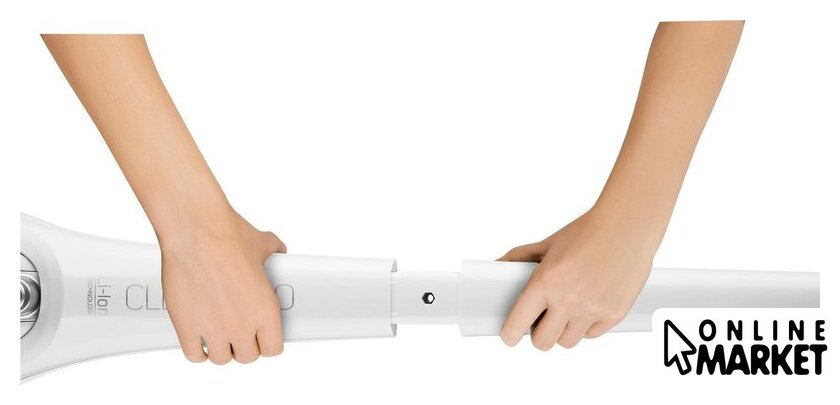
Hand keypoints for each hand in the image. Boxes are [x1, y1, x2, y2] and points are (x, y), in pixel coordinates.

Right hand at [160, 209, 286, 363]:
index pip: (273, 349)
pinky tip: (199, 340)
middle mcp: (241, 325)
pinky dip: (197, 351)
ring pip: (221, 359)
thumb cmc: (227, 235)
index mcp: (266, 310)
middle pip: (247, 356)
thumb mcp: (264, 244)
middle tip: (239, 332)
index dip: (267, 343)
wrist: (195, 230)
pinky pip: (194, 355)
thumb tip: (280, 251)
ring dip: (221, 349)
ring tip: (219, 335)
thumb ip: (275, 252)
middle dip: (244, 345)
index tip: (261, 336)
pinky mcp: (186, 327)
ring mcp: (213, 329)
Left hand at [498, 207, 661, 349]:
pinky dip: (587, 326)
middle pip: (542, 342)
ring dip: (563, 331)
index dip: (510, 333)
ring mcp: (592, 310)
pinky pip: (592, 335)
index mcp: (545, 282)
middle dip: (538, 333)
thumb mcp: (547, 243)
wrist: (627, 226)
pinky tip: (588, 305)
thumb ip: (519, 258)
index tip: (510, 335)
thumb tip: (497, 267)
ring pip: (567, 342)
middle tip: (542, 320)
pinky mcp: (614, 315)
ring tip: (567, 311)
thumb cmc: (587, 232)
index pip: (517, 324)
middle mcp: (568, 300)